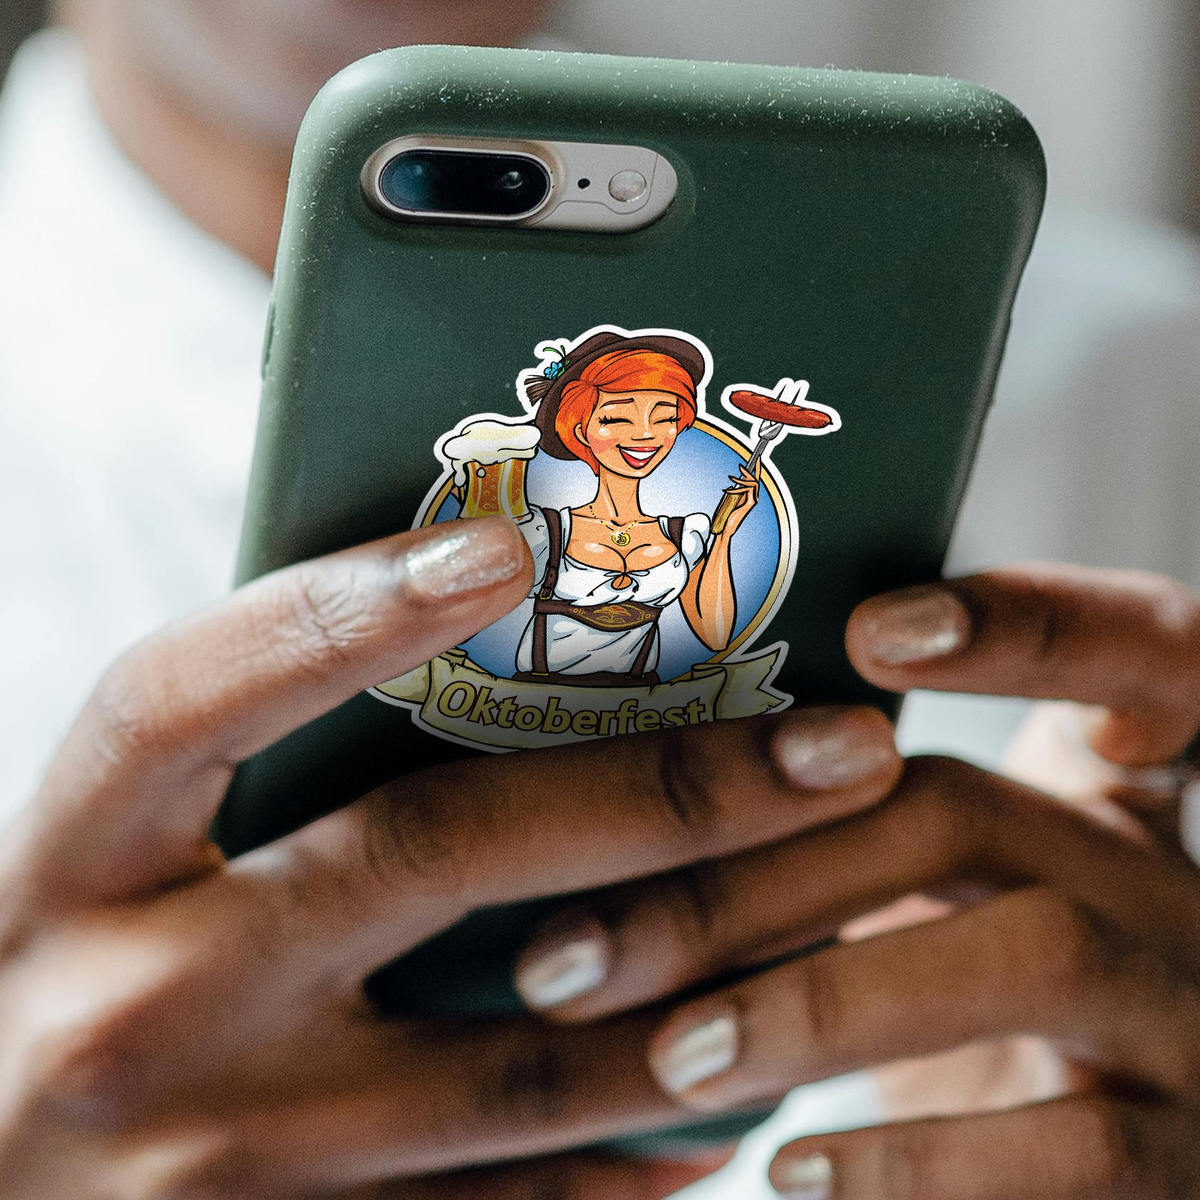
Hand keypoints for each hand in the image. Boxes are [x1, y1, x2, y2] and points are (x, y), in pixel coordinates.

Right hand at [0, 515, 903, 1197]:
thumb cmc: (57, 994)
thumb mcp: (105, 867)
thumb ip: (251, 775)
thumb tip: (475, 658)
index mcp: (71, 860)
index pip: (197, 690)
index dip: (347, 605)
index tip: (510, 542)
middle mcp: (130, 1007)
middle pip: (430, 857)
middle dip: (666, 794)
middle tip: (844, 746)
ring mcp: (211, 1168)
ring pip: (514, 1063)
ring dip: (703, 986)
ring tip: (851, 906)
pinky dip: (628, 1153)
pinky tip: (728, 1098)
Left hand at [512, 565, 1199, 1198]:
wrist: (1117, 1170)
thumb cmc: (974, 994)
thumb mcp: (942, 897)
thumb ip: (842, 830)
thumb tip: (611, 791)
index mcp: (1104, 793)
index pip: (1133, 649)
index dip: (1030, 621)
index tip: (875, 629)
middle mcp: (1156, 878)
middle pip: (968, 810)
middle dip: (761, 869)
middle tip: (577, 948)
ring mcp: (1188, 1014)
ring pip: (1031, 953)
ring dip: (823, 1002)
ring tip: (671, 1056)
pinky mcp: (1187, 1160)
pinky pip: (1075, 1150)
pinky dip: (915, 1162)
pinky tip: (790, 1173)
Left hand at [718, 463, 760, 536]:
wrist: (725, 528)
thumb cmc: (725, 516)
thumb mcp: (727, 500)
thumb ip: (731, 492)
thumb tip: (732, 484)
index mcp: (749, 496)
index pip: (754, 480)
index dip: (756, 469)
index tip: (756, 459)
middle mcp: (753, 498)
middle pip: (755, 480)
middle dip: (752, 470)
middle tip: (741, 465)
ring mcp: (753, 501)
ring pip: (752, 484)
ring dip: (742, 479)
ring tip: (732, 477)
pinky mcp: (750, 503)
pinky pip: (748, 490)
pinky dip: (738, 488)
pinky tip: (729, 489)